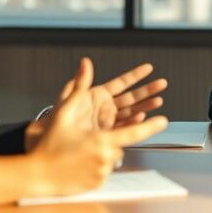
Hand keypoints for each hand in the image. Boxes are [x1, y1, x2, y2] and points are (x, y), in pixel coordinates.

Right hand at [0, 59, 168, 202]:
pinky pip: (104, 170)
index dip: (151, 126)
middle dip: (108, 138)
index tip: (164, 120)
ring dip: (101, 151)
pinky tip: (78, 162)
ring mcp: (103, 172)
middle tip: (86, 139)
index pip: (135, 131)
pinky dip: (95, 164)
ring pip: (111, 157)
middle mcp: (106, 157)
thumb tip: (85, 64)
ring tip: (78, 152)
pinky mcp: (98, 184)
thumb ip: (79, 87)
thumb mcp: (64, 113)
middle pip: (119, 143)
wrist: (36, 176)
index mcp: (103, 140)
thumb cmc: (49, 145)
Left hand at [26, 59, 167, 149]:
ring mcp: (107, 123)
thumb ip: (79, 83)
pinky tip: (143, 119)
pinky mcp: (108, 137)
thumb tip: (85, 62)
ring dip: (146, 107)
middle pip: (131, 97)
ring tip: (159, 101)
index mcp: (97, 96)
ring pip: (131, 112)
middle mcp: (104, 109)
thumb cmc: (53, 126)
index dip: (135, 75)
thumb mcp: (66, 103)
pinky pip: (124, 128)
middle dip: (147, 90)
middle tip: (162, 84)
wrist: (49, 150)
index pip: (121, 83)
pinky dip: (134, 123)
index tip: (148, 68)